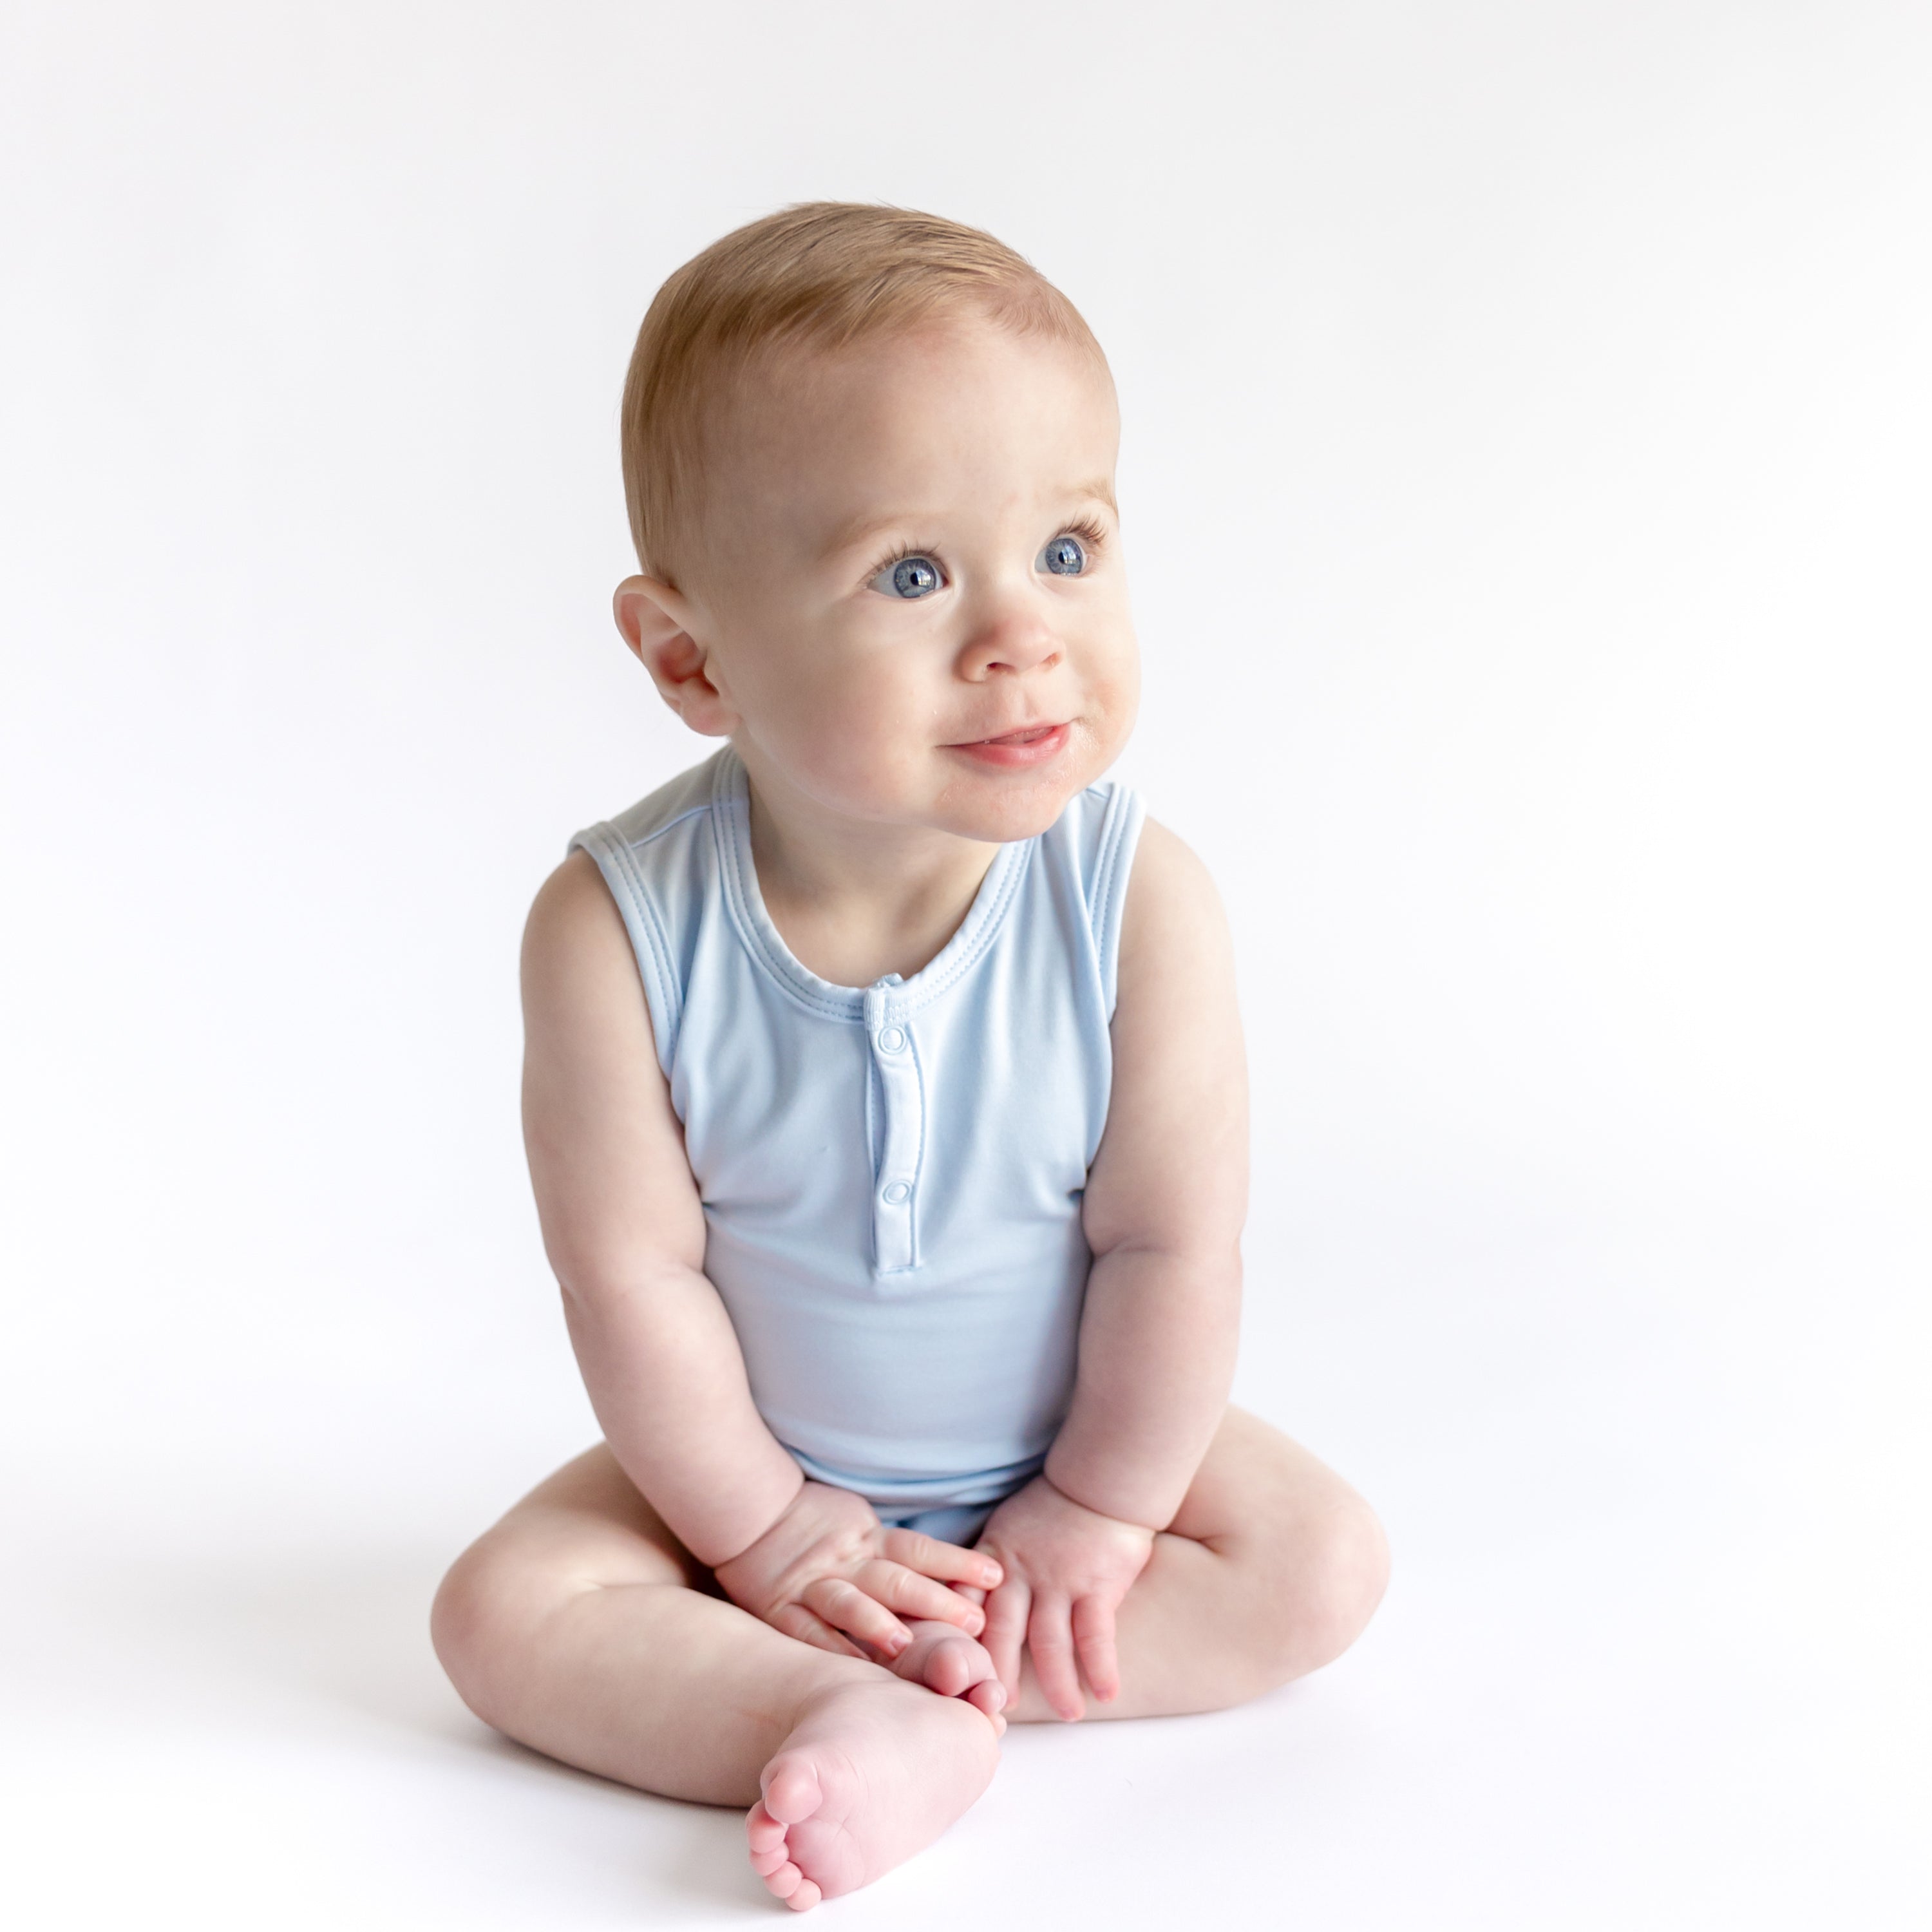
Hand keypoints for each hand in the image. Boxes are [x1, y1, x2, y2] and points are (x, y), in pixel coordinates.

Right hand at [712, 1481, 1002, 1665]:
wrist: (750, 1512)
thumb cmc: (812, 1523)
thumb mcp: (857, 1525)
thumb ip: (892, 1551)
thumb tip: (953, 1575)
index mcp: (868, 1540)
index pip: (919, 1549)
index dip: (957, 1561)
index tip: (996, 1577)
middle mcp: (846, 1563)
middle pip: (896, 1579)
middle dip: (936, 1601)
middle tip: (974, 1621)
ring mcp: (812, 1585)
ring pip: (851, 1603)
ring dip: (878, 1624)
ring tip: (906, 1644)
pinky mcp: (780, 1607)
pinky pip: (807, 1631)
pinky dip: (829, 1649)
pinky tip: (852, 1671)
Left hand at [976, 1475, 1155, 1718]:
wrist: (1100, 1481)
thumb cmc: (1051, 1509)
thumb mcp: (1006, 1529)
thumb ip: (987, 1568)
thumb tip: (960, 1606)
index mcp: (994, 1559)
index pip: (967, 1606)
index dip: (957, 1644)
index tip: (952, 1675)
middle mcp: (1021, 1574)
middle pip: (1001, 1633)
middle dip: (997, 1675)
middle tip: (998, 1708)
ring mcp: (1060, 1581)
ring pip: (1050, 1644)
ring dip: (1058, 1685)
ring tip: (1068, 1714)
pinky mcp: (1097, 1586)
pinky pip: (1096, 1635)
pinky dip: (1101, 1667)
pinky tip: (1107, 1693)